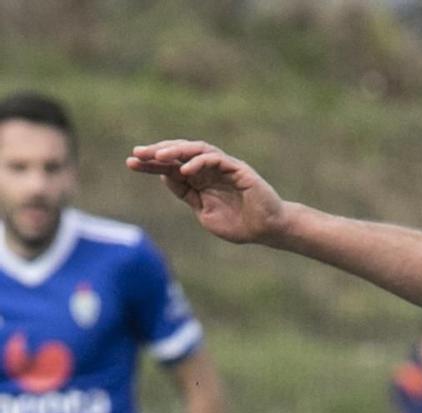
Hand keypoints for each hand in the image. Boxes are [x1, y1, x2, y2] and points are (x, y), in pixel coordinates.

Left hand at [127, 141, 287, 245]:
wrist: (267, 229)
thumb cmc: (240, 225)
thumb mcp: (205, 214)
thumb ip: (187, 196)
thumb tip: (166, 177)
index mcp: (198, 180)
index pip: (170, 168)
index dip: (150, 164)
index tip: (130, 162)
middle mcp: (207, 169)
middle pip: (178, 154)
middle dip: (157, 152)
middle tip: (137, 153)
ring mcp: (222, 166)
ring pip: (194, 150)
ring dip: (176, 151)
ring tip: (159, 155)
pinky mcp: (237, 168)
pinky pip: (214, 159)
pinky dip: (199, 162)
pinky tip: (186, 168)